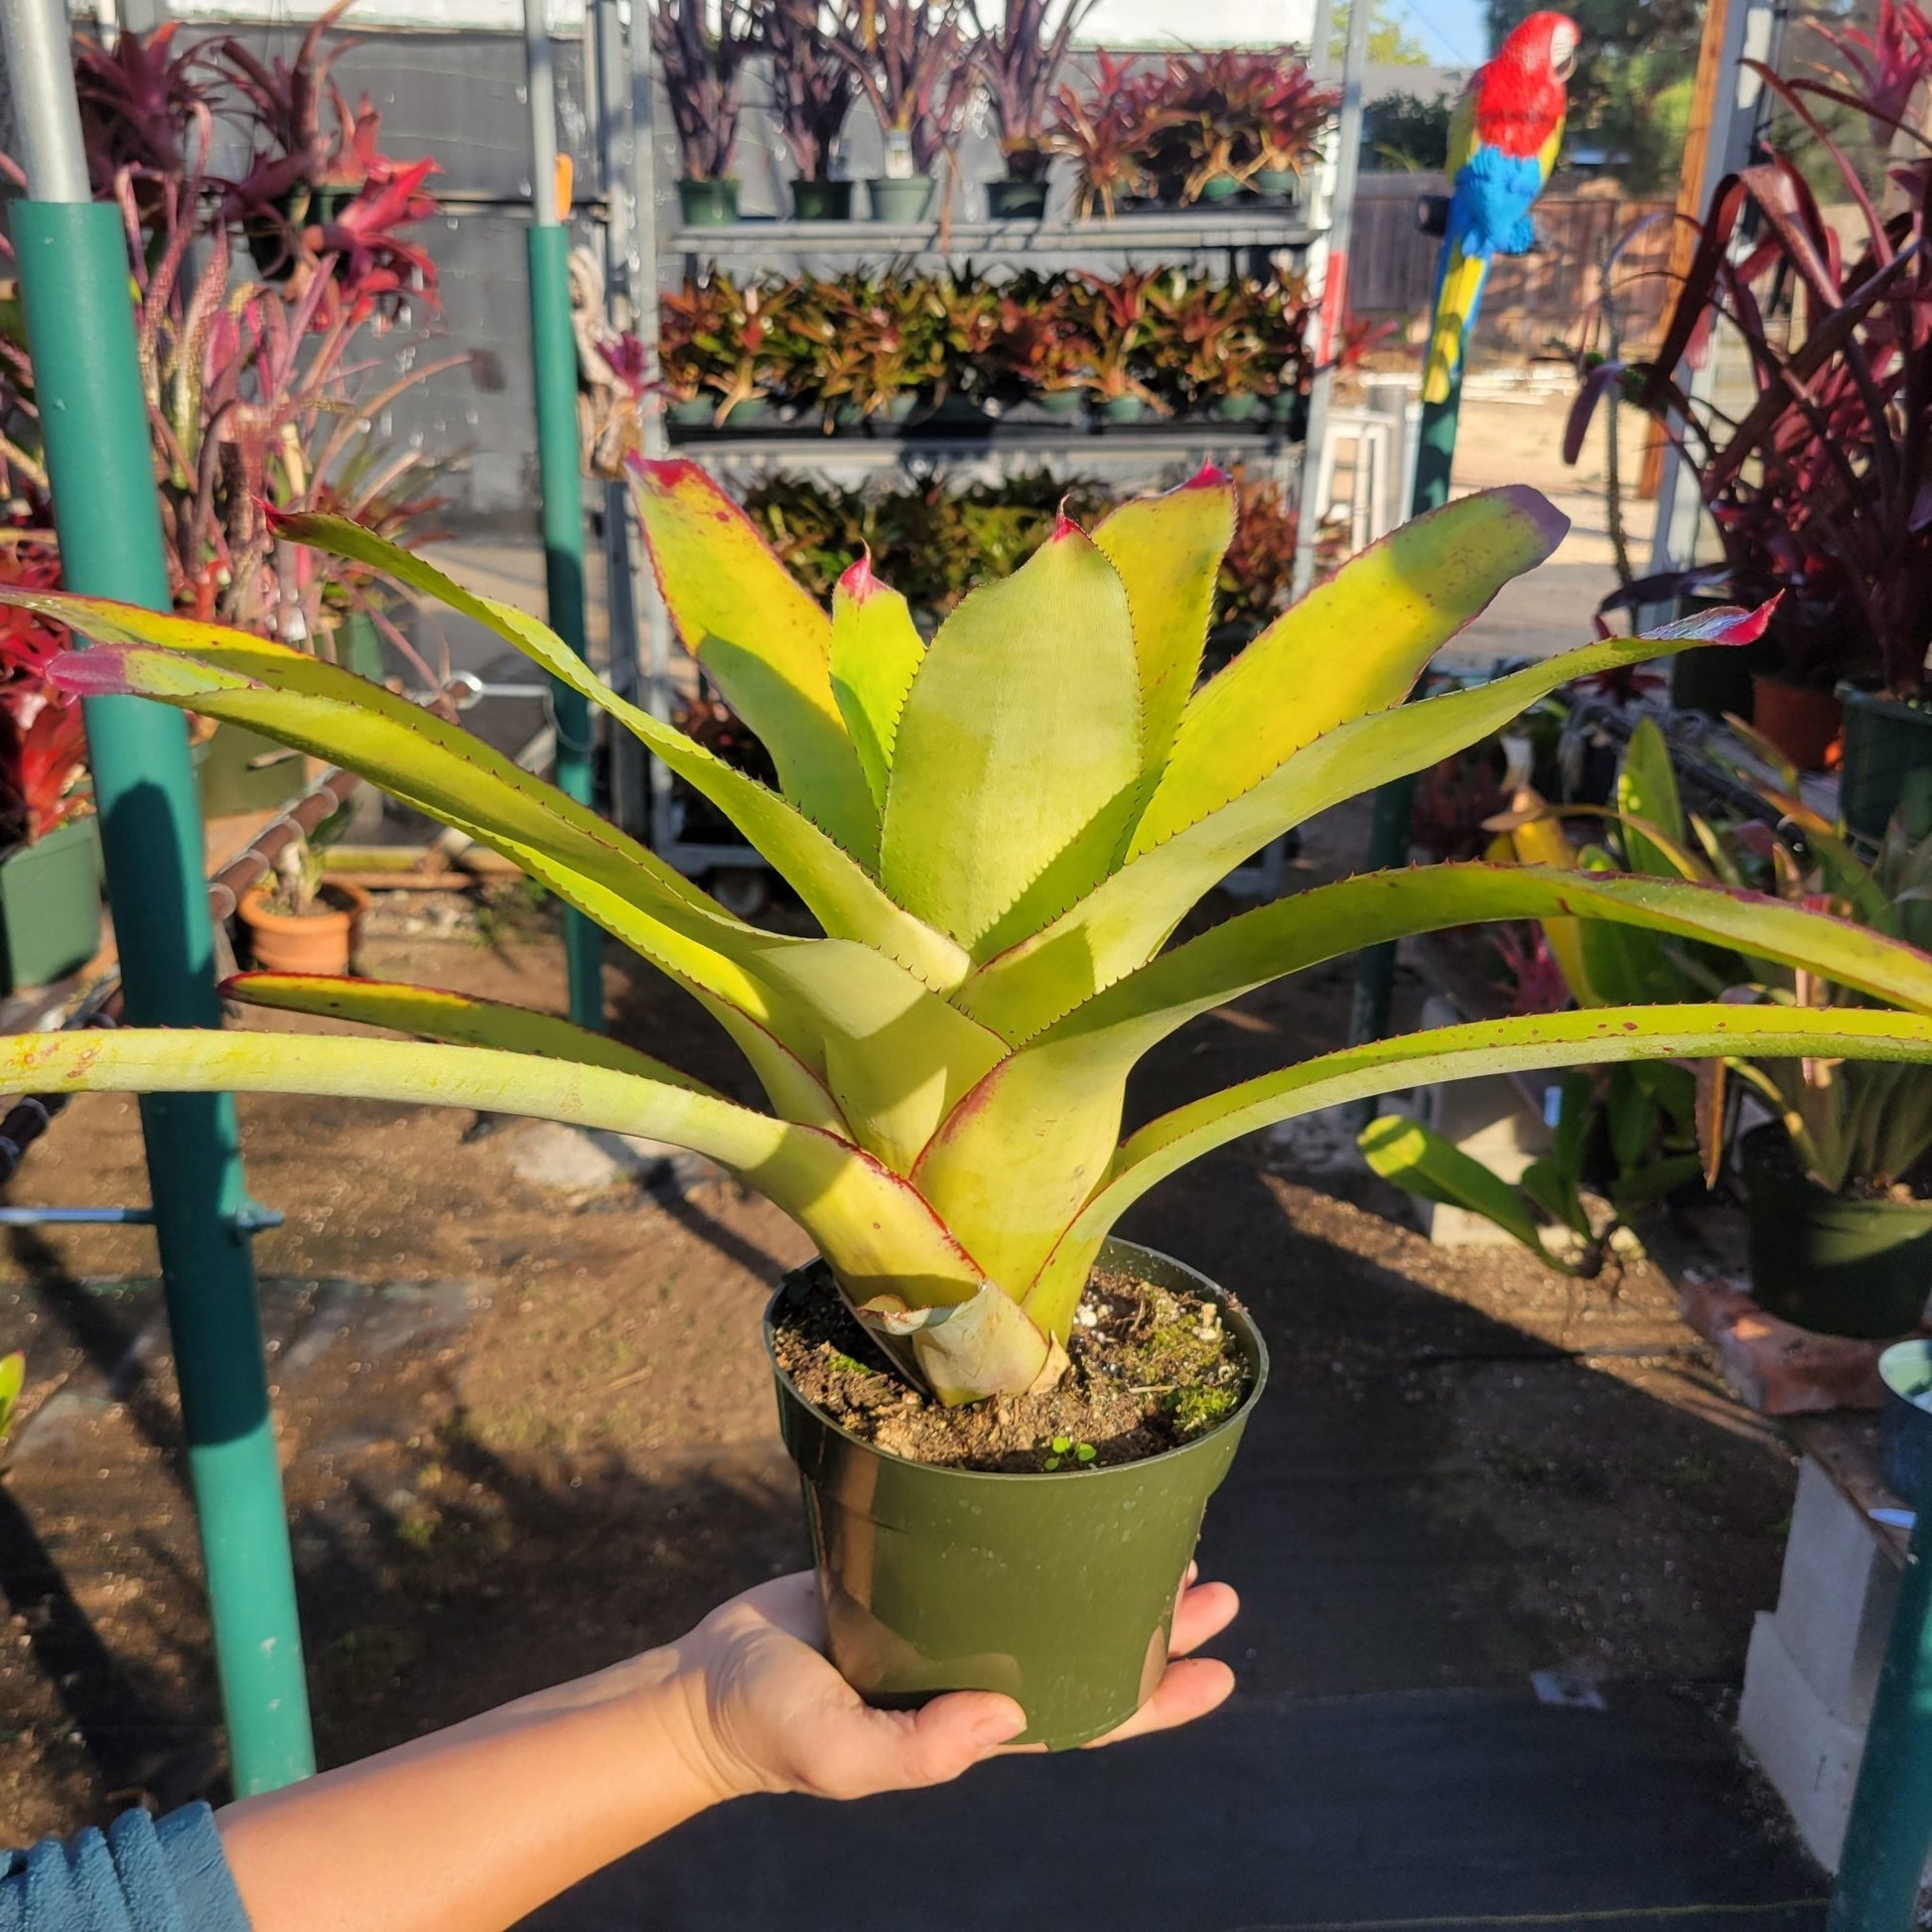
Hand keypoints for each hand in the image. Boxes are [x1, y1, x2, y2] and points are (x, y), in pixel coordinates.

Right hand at [659, 1565, 1238, 1803]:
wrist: (706, 1684)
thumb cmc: (773, 1730)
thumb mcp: (843, 1755)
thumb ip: (921, 1749)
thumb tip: (1012, 1717)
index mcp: (976, 1722)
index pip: (1087, 1716)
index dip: (1157, 1700)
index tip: (1220, 1672)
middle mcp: (976, 1669)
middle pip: (1088, 1646)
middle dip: (1157, 1625)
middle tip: (1218, 1589)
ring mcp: (948, 1618)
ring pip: (1050, 1593)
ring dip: (1109, 1571)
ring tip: (1168, 1538)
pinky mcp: (911, 1570)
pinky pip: (989, 1552)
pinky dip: (1036, 1531)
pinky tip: (1062, 1496)